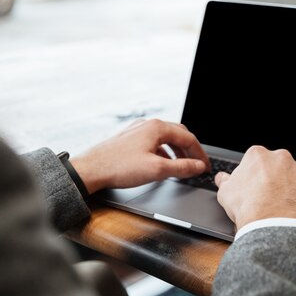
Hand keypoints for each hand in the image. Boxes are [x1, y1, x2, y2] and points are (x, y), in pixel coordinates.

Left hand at [70, 119, 209, 193]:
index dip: (199, 153)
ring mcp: (136, 131)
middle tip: (196, 164)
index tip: (205, 166)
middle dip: (189, 150)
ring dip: (176, 152)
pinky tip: (161, 165)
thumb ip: (182, 167)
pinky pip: (152, 143)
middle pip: (177, 135)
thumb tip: (198, 166)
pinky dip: (162, 153)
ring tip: (181, 166)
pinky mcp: (128, 140)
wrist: (90, 170)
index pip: (188, 137)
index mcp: (156, 127)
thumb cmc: (119, 167)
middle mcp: (147, 125)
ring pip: (164, 139)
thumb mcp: (157, 169)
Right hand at [215, 145, 295, 230]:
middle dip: (279, 170)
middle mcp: (280, 158)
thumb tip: (221, 178)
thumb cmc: (246, 205)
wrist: (268, 221)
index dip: (256, 170)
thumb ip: (225, 182)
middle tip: (274, 186)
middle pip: (281, 160)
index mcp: (257, 156)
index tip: (254, 180)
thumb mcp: (226, 192)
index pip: (256, 157)